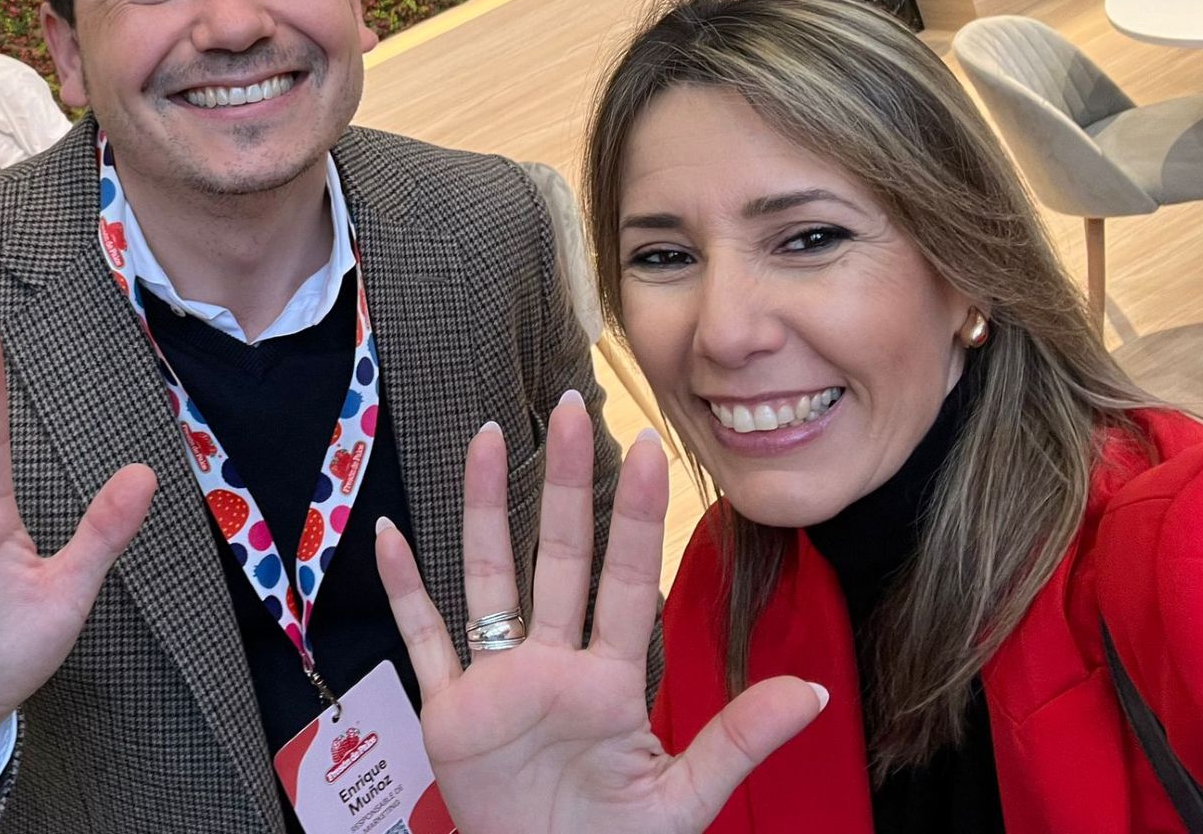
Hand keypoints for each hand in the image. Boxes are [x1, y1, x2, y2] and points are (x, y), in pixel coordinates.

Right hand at [374, 394, 823, 833]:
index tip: (648, 447)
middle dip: (566, 483)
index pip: (625, 580)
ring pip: (489, 576)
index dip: (635, 516)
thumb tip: (813, 694)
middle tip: (570, 408)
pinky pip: (424, 639)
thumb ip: (738, 740)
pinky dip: (405, 590)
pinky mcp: (450, 712)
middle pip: (560, 556)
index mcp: (609, 682)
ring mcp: (497, 681)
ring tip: (487, 440)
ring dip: (486, 508)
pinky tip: (389, 536)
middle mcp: (552, 664)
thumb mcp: (685, 801)